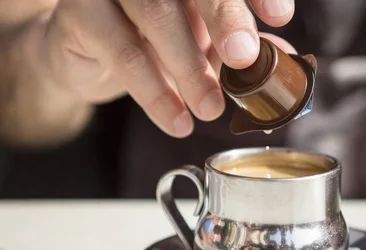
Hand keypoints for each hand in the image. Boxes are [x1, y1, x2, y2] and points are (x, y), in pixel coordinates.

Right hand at [37, 0, 294, 137]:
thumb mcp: (204, 45)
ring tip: (211, 109)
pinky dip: (155, 93)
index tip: (279, 17)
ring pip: (157, 16)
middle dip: (226, 19)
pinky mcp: (81, 13)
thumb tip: (284, 60)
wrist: (88, 56)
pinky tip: (177, 120)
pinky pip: (124, 54)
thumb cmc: (154, 42)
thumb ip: (240, 46)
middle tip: (244, 57)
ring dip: (190, 68)